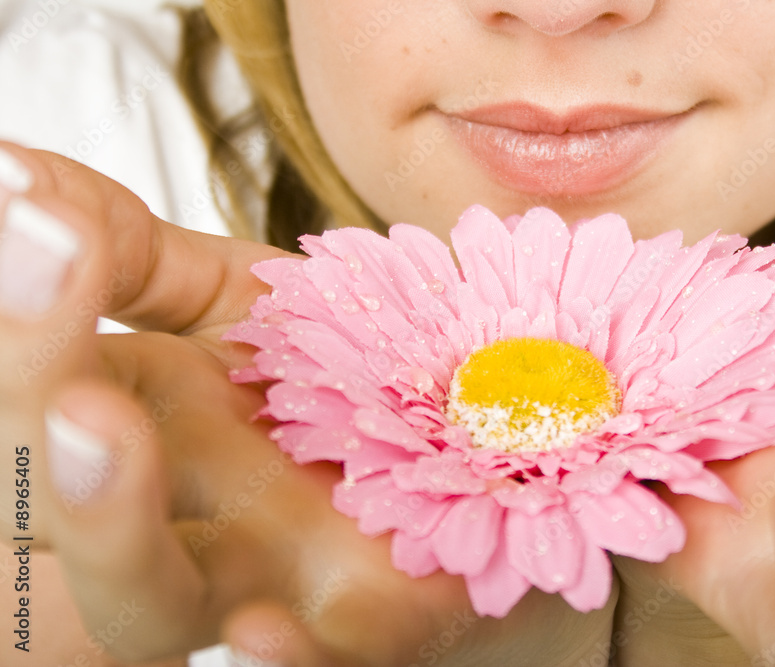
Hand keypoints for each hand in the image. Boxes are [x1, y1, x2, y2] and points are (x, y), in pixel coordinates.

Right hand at [0, 143, 613, 664]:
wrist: (479, 448)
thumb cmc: (340, 375)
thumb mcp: (236, 296)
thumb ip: (129, 251)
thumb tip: (14, 174)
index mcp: (124, 427)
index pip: (22, 399)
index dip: (14, 325)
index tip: (28, 216)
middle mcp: (172, 515)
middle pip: (55, 507)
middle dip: (31, 432)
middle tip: (58, 351)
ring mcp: (265, 574)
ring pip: (145, 599)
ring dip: (108, 525)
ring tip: (97, 417)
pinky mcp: (373, 617)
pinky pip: (320, 656)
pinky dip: (286, 655)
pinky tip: (257, 630)